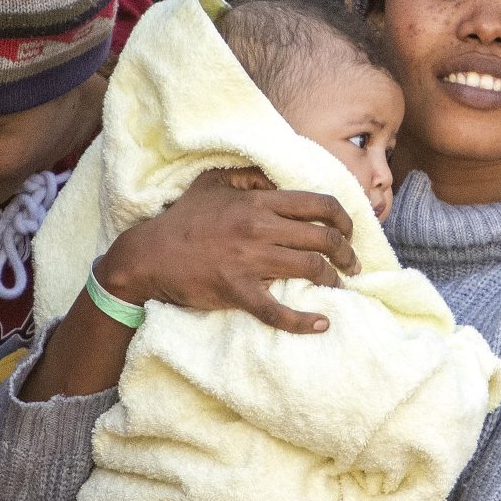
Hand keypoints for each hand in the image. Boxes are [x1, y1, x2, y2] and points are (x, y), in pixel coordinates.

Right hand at [102, 167, 357, 334]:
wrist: (149, 255)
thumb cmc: (183, 219)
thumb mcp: (214, 182)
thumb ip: (249, 176)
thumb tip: (279, 180)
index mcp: (258, 201)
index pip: (319, 204)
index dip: (344, 219)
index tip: (349, 233)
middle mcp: (260, 227)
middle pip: (323, 237)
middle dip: (347, 253)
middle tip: (352, 264)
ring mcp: (249, 260)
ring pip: (311, 268)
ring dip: (334, 280)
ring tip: (339, 286)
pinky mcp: (237, 291)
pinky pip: (278, 310)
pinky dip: (304, 321)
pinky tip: (321, 324)